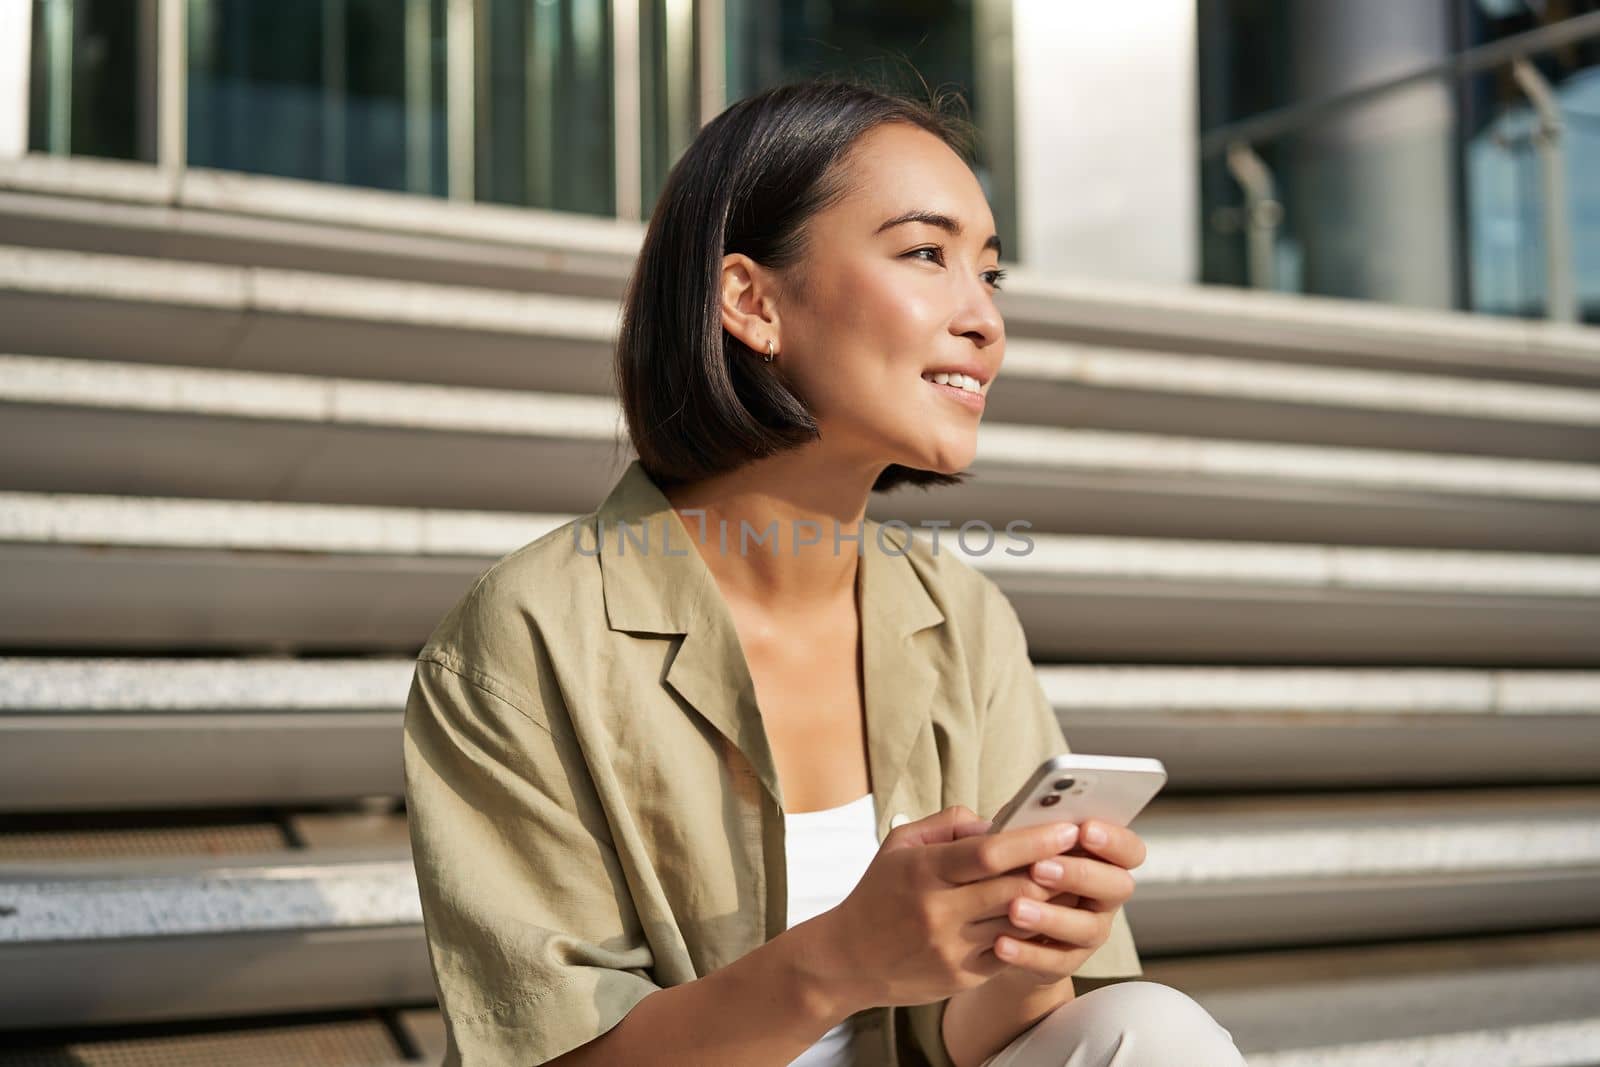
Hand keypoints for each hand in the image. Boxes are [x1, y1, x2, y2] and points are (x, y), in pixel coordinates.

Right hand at [806, 806, 1082, 1011]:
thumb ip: (949, 824)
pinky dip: (1034, 931)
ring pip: (1019, 923)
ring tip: (1080, 881)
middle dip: (1056, 869)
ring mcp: (952, 948)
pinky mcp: (963, 975)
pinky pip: (1011, 951)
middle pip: (1014, 889)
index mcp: (923, 872)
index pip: (988, 853)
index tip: (1067, 826)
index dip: (1033, 839)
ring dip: (1054, 902)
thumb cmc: (880, 892)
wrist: (848, 959)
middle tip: (1087, 852)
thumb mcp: (901, 844)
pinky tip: (1053, 914)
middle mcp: (939, 912)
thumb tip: (998, 822)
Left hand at [989, 819, 1144, 985]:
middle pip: (1117, 886)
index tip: (1085, 829)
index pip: (1129, 849)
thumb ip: (1016, 827)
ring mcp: (1090, 931)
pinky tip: (1001, 943)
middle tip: (1040, 868)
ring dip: (1051, 917)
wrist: (1002, 924)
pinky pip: (1056, 962)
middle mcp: (1105, 896)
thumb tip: (984, 816)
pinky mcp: (1067, 961)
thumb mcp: (1018, 842)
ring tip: (1015, 909)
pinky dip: (1028, 954)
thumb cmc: (1017, 867)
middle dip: (1080, 874)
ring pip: (1087, 928)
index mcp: (1103, 859)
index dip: (1114, 840)